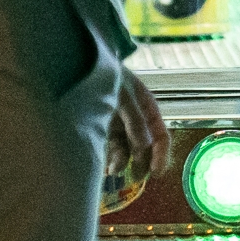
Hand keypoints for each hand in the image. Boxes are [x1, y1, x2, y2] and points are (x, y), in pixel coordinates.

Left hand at [106, 68, 167, 203]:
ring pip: (126, 151)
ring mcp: (119, 124)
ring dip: (122, 163)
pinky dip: (109, 159)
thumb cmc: (107, 75)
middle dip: (140, 163)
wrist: (78, 63)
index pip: (161, 136)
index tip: (155, 172)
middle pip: (145, 148)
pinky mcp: (102, 128)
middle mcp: (136, 119)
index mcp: (147, 108)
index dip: (161, 155)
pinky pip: (109, 148)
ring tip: (112, 172)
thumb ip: (135, 121)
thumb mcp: (124, 94)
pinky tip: (103, 167)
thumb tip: (144, 148)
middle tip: (133, 177)